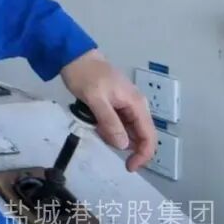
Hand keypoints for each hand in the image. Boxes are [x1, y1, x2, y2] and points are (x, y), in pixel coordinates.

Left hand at [60, 49, 156, 171]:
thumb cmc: (85, 75)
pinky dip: (106, 126)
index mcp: (136, 104)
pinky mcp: (115, 104)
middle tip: (98, 133)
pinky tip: (92, 119)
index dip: (143, 155)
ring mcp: (126, 104)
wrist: (74, 56)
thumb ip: (110, 121)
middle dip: (120, 141)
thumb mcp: (95, 99)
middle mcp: (136, 105)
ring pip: (126, 130)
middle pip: (138, 135)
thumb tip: (123, 145)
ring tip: (92, 122)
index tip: (129, 167)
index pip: (149, 136)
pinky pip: (116, 122)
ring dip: (111, 133)